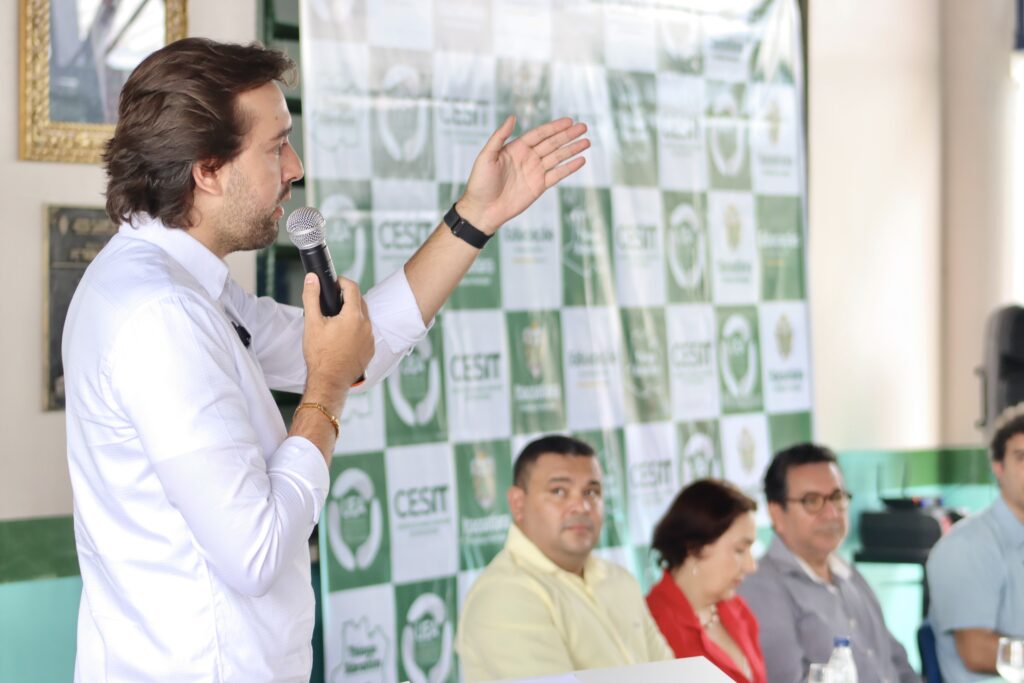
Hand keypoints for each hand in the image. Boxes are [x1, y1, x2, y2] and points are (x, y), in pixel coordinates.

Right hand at [300, 274, 373, 408]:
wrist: (329, 382)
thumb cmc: (320, 355)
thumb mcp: (312, 323)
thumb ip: (312, 297)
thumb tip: (312, 278)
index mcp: (354, 316)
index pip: (352, 287)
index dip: (342, 281)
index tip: (334, 283)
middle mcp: (366, 326)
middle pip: (360, 301)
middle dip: (347, 297)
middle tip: (332, 301)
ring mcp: (370, 339)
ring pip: (364, 317)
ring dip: (352, 314)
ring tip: (336, 319)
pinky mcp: (370, 350)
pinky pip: (365, 333)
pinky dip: (356, 329)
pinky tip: (343, 336)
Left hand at [456, 115, 588, 233]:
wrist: (482, 210)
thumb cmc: (480, 182)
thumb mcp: (486, 156)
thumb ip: (499, 136)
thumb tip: (512, 117)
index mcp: (516, 148)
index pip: (539, 134)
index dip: (554, 127)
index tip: (569, 121)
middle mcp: (528, 158)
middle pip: (552, 143)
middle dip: (568, 135)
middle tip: (583, 127)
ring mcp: (535, 172)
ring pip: (558, 157)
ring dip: (572, 149)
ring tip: (587, 141)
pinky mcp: (539, 186)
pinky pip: (558, 175)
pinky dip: (570, 168)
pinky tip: (581, 160)